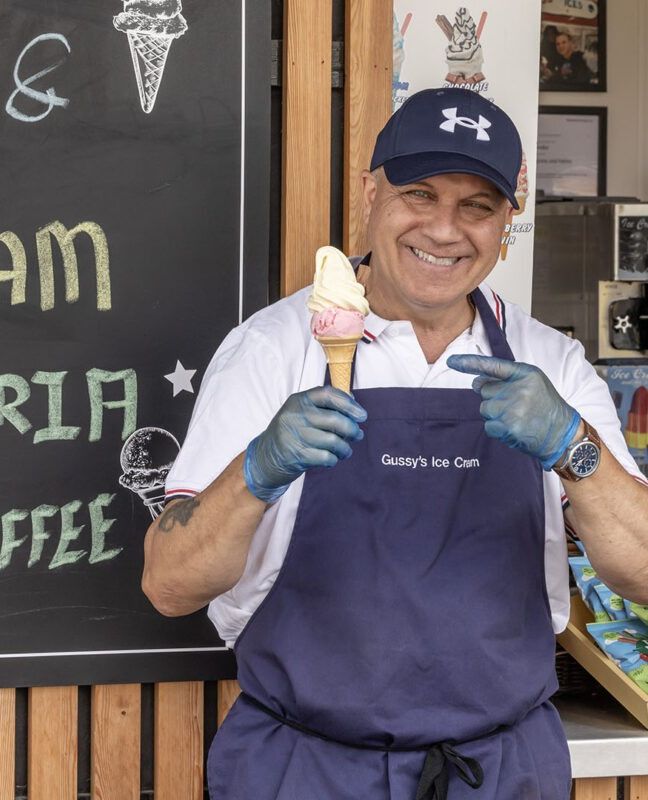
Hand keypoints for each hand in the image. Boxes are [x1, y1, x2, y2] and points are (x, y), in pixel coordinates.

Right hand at [244, 387, 367, 502]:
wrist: (265, 457)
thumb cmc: (290, 432)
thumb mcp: (301, 412)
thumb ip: (324, 406)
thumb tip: (353, 401)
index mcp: (299, 400)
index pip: (328, 394)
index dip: (349, 404)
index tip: (362, 415)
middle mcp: (296, 415)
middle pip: (335, 419)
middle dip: (352, 429)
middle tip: (357, 435)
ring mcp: (295, 435)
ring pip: (333, 441)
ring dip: (345, 448)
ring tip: (345, 450)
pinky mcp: (296, 455)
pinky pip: (326, 457)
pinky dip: (334, 459)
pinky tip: (333, 458)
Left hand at [447, 355, 580, 469]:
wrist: (563, 434)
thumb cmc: (546, 407)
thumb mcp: (533, 383)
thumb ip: (506, 379)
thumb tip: (475, 382)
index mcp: (525, 373)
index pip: (491, 365)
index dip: (469, 363)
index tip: (451, 361)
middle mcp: (518, 388)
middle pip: (484, 390)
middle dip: (494, 398)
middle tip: (515, 406)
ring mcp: (513, 408)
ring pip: (485, 409)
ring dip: (495, 415)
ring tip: (517, 418)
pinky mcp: (509, 426)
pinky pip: (488, 426)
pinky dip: (497, 429)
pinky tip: (514, 429)